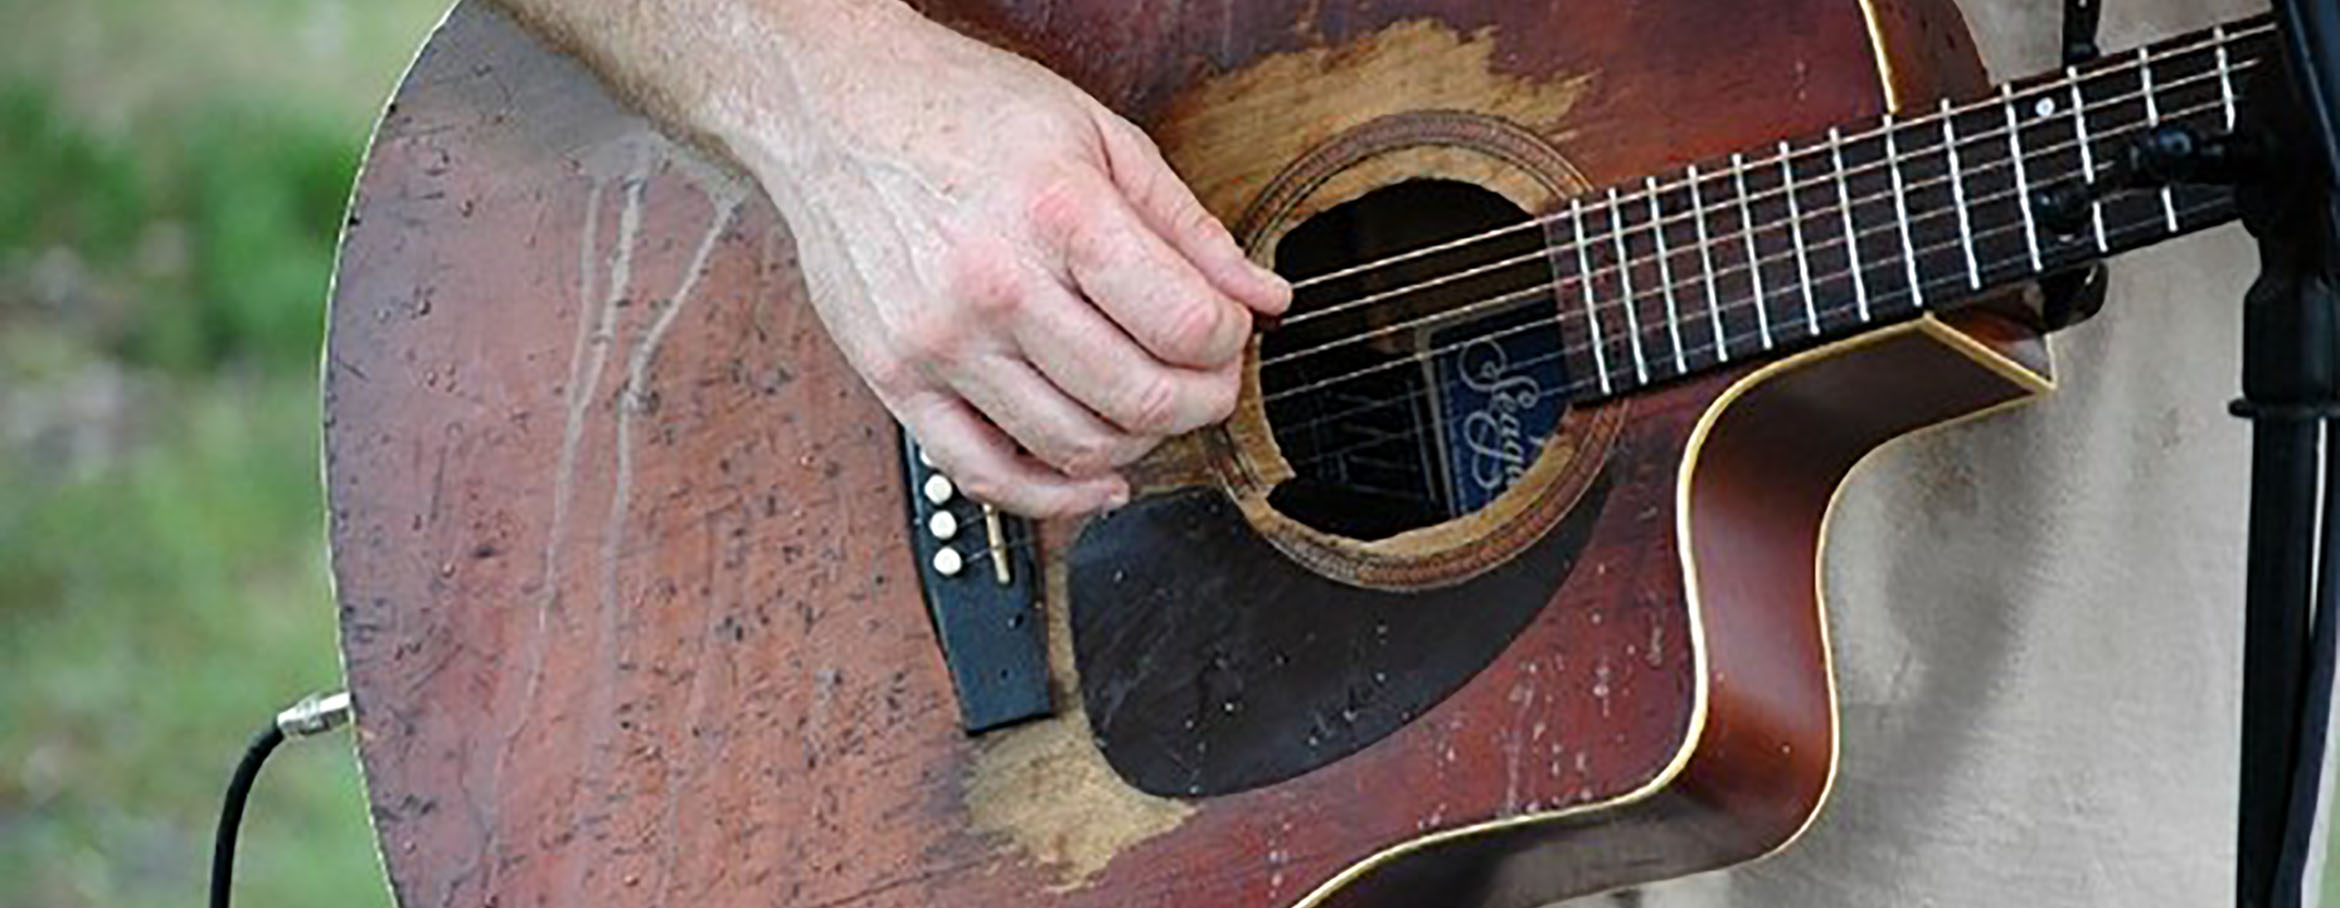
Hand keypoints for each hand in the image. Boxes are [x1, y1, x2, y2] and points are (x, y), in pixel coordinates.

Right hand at [727, 4, 1289, 516]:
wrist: (833, 109)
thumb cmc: (960, 111)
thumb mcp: (1097, 137)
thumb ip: (1187, 226)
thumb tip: (1262, 298)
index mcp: (1057, 213)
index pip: (1186, 325)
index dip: (1230, 340)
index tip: (1228, 329)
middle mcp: (995, 285)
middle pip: (1140, 398)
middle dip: (1201, 400)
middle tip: (1206, 378)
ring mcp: (941, 341)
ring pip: (1074, 446)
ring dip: (1137, 443)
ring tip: (1148, 406)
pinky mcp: (897, 378)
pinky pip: (984, 475)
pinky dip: (1054, 496)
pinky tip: (1095, 480)